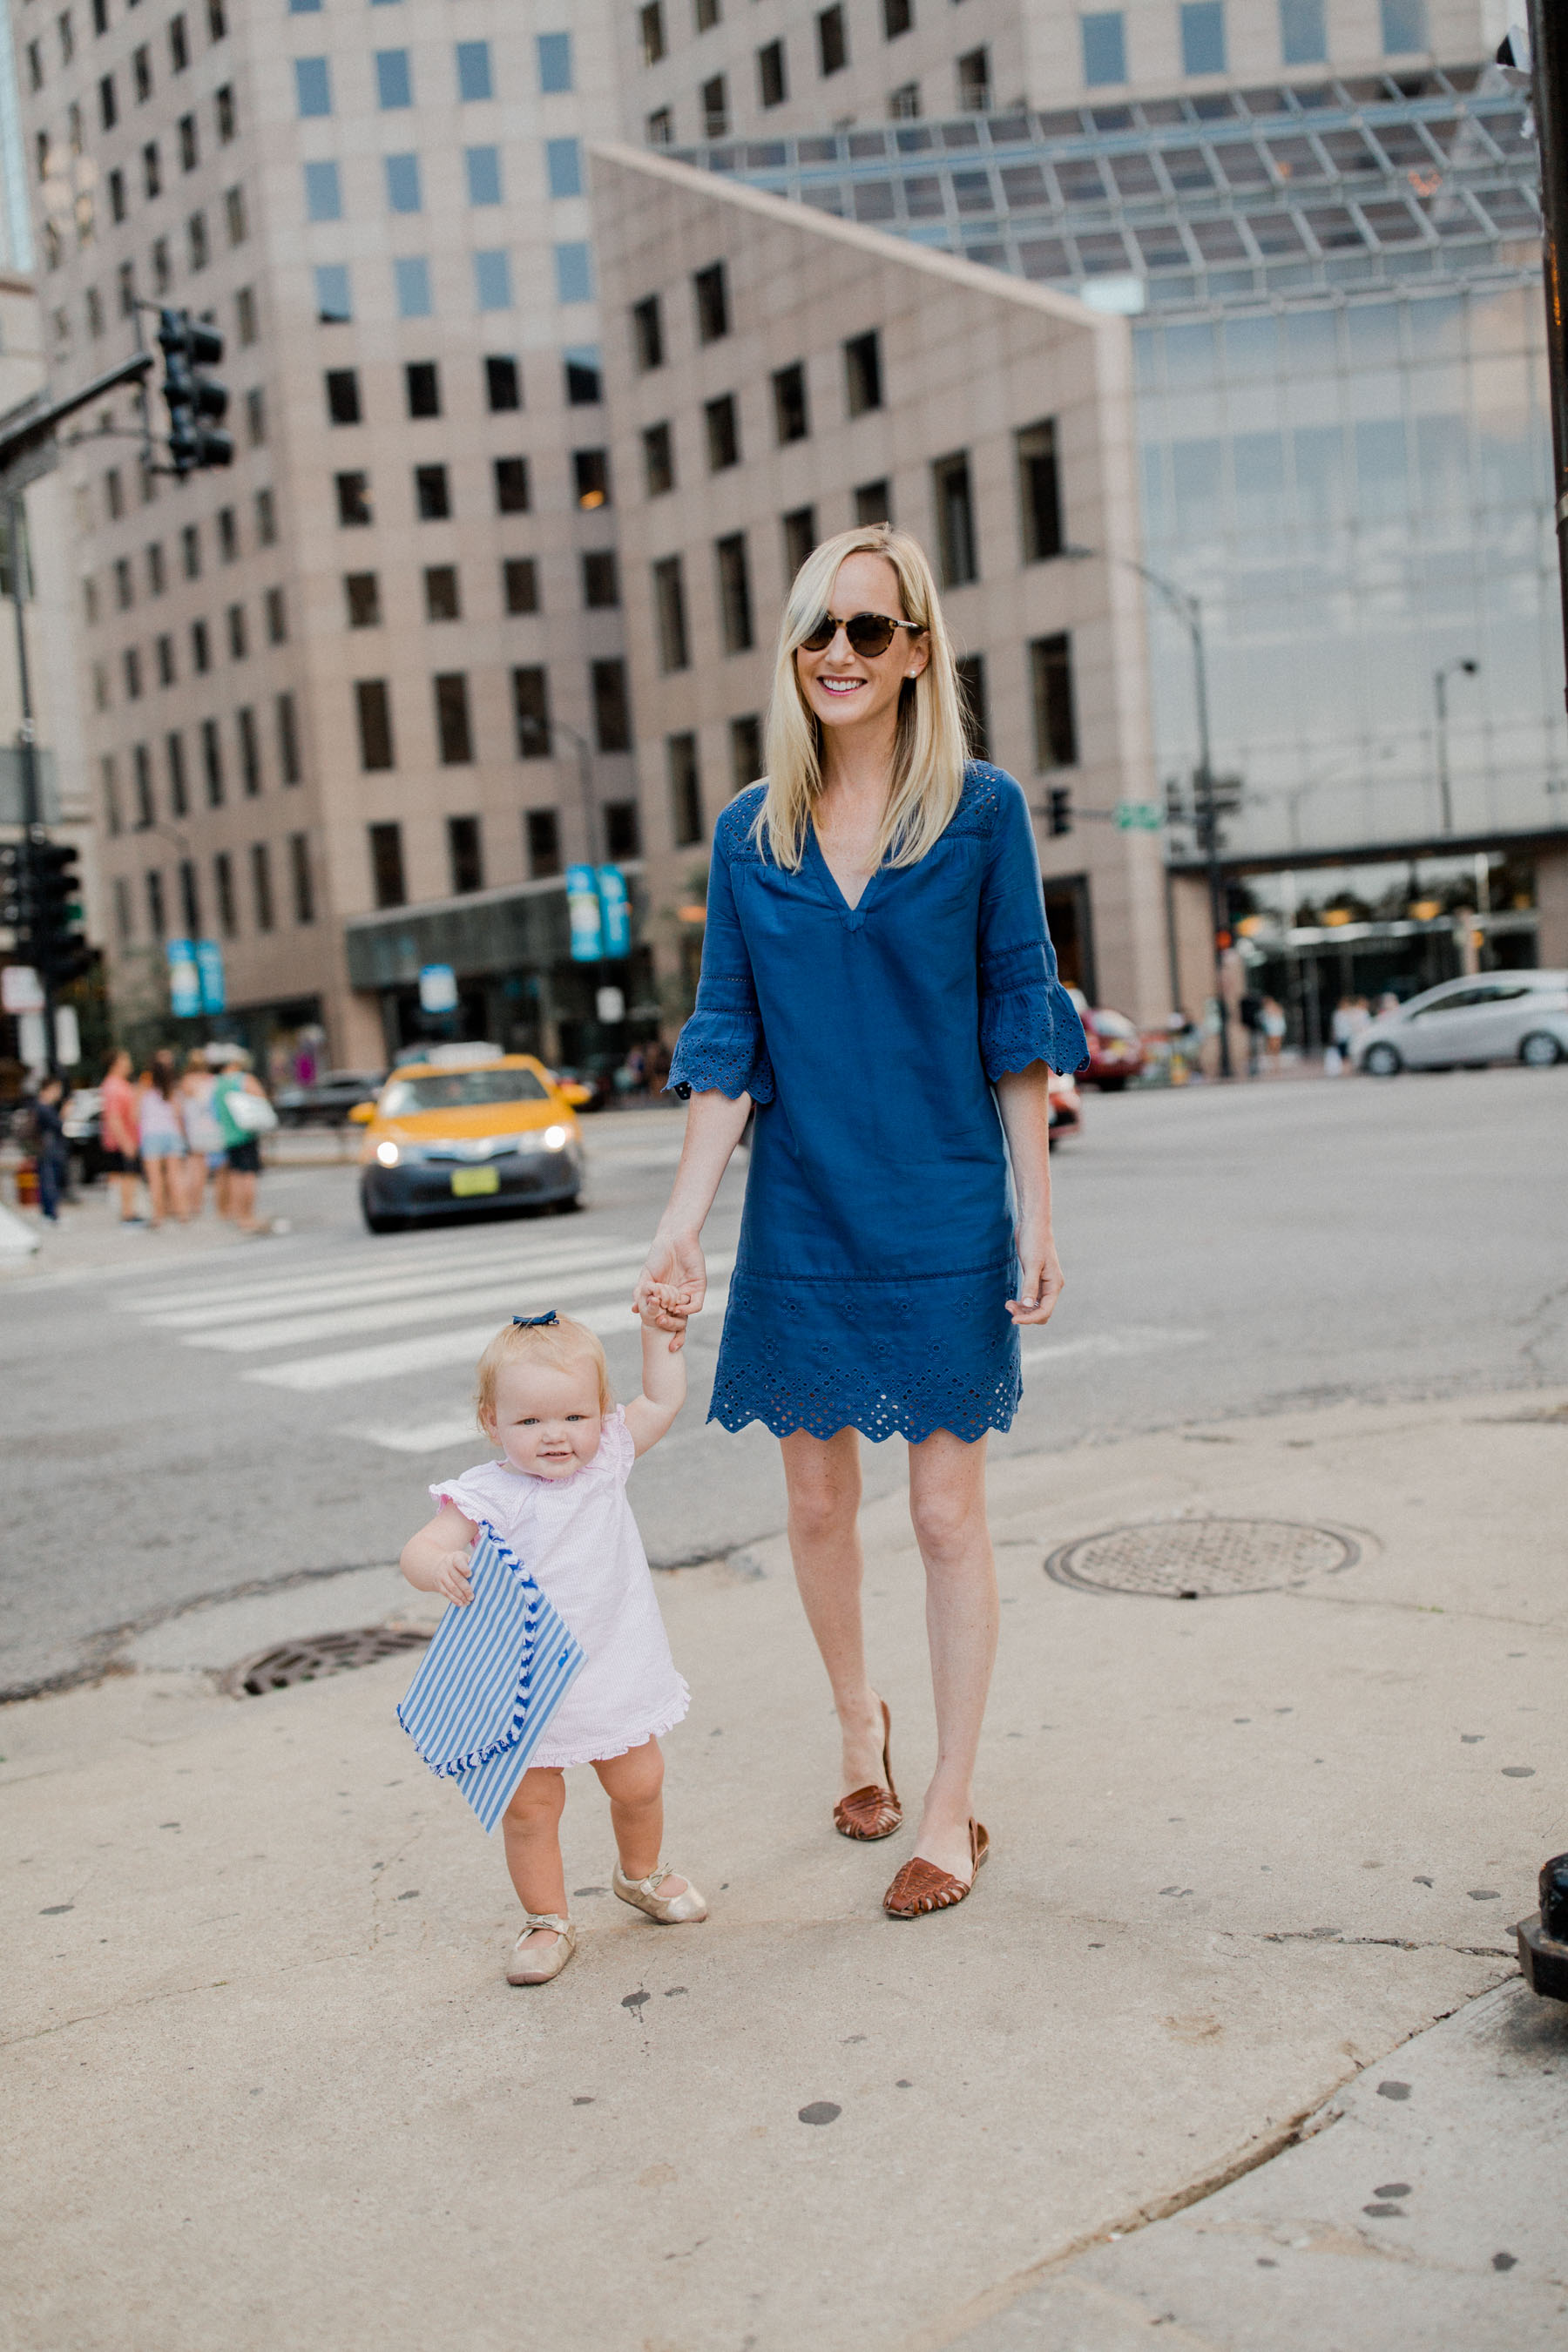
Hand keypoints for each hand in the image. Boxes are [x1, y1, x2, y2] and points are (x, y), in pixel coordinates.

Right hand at [431, 1549, 473, 1606]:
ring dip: (460, 1596)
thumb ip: (473, 1565)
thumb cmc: (459, 1564)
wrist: (438, 1565)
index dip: (464, 1569)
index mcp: (455, 1557)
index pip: (459, 1562)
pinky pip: (446, 1593)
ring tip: (468, 1601)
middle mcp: (447, 1566)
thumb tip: (485, 1574)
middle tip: (472, 1596)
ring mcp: (441, 1576)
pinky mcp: (439, 1585)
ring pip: (451, 1587)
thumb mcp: (464, 1559)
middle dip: (465, 1588)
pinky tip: (461, 1603)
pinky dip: (454, 1599)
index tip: (470, 1574)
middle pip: (456, 1578)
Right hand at [633, 1232, 705, 1352]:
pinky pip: (695, 1305)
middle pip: (677, 1323)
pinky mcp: (699, 1287)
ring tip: (663, 1315)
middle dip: (668, 1327)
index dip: (664, 1333)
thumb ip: (641, 1293)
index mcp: (666, 1300)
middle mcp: (679, 1300)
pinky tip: (677, 1306)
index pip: (666, 1322)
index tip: (662, 1345)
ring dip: (675, 1319)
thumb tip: (635, 1310)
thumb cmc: (658, 1256)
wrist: (672, 1239)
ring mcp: (689, 1294)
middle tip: (659, 1322)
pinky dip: (686, 1308)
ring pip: (685, 1316)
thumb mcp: (646, 1277)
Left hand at [1007, 1230, 1063, 1326]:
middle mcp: (1051, 1286)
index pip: (1045, 1311)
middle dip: (1026, 1314)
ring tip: (1007, 1304)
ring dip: (1022, 1310)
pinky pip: (1031, 1299)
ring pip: (1035, 1307)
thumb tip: (1027, 1306)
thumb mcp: (1032, 1264)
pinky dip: (1022, 1303)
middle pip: (1041, 1312)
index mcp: (1054, 1285)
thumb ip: (1030, 1286)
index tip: (1013, 1319)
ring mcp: (1044, 1284)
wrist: (1032, 1225)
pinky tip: (1011, 1300)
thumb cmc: (1034, 1241)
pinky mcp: (1035, 1279)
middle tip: (1008, 1307)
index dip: (1030, 1319)